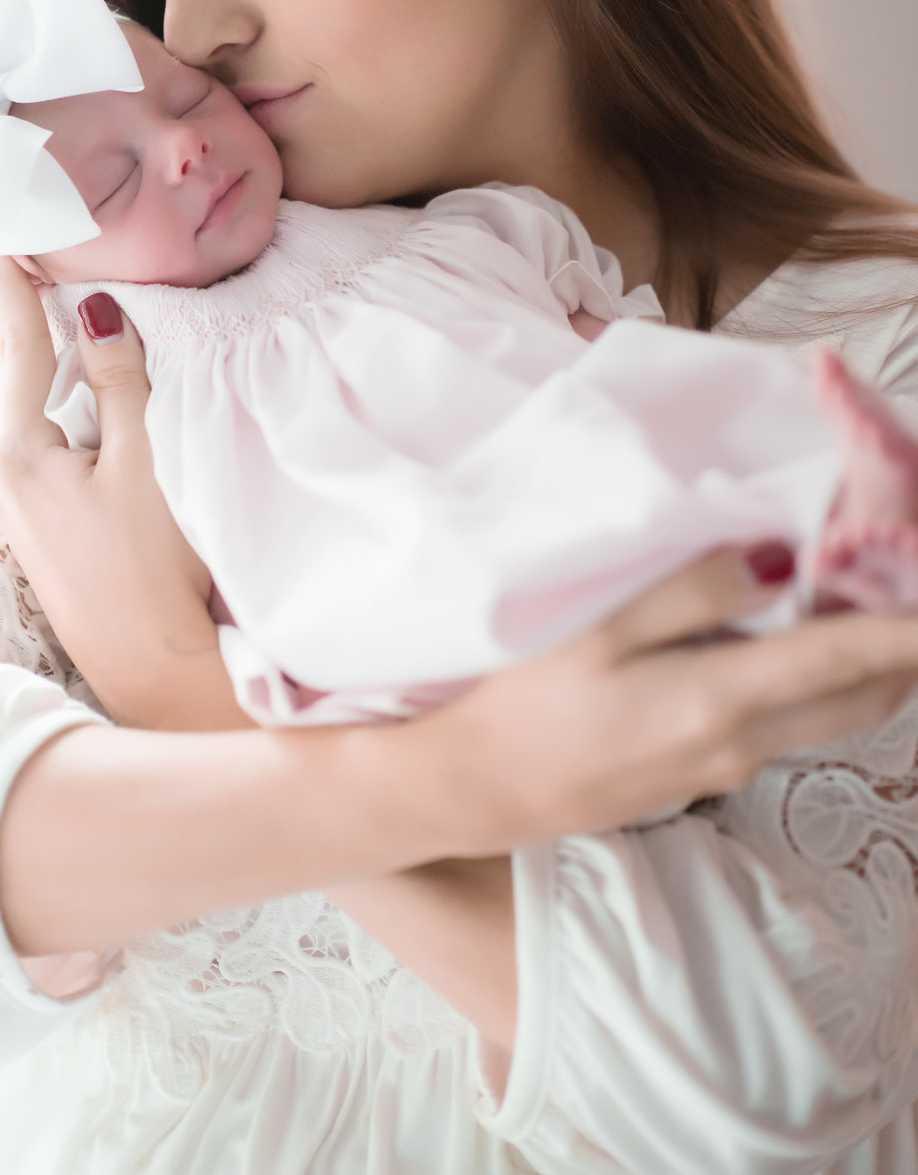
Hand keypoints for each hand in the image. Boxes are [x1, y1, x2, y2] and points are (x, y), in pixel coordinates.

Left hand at [0, 257, 247, 730]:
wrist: (156, 672)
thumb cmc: (152, 566)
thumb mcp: (144, 460)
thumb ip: (120, 382)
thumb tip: (98, 313)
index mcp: (19, 457)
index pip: (18, 352)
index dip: (16, 292)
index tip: (0, 243)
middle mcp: (6, 483)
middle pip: (30, 386)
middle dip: (48, 336)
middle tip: (58, 274)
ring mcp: (25, 515)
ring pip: (48, 423)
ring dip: (71, 384)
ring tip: (95, 335)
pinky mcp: (50, 537)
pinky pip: (60, 456)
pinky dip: (81, 425)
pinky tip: (109, 418)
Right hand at [406, 546, 917, 854]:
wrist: (477, 791)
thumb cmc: (528, 701)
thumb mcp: (601, 629)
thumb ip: (695, 591)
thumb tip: (778, 560)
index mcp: (722, 699)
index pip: (853, 655)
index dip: (911, 619)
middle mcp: (743, 743)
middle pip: (868, 695)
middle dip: (905, 641)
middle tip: (903, 576)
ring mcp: (726, 769)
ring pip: (834, 713)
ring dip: (867, 663)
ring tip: (859, 597)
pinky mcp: (704, 777)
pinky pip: (790, 725)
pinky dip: (818, 682)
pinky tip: (785, 641)